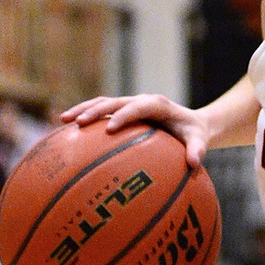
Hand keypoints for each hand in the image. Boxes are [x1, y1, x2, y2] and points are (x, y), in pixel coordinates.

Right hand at [60, 93, 210, 169]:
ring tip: (63, 120)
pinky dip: (85, 117)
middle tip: (78, 123)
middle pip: (113, 101)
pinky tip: (67, 132)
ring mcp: (129, 105)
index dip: (123, 115)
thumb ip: (198, 150)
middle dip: (95, 110)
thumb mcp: (200, 141)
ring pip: (102, 103)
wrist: (191, 123)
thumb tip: (194, 164)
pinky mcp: (122, 112)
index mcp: (158, 104)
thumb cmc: (194, 133)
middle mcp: (140, 101)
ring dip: (83, 110)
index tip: (110, 128)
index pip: (138, 107)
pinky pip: (101, 112)